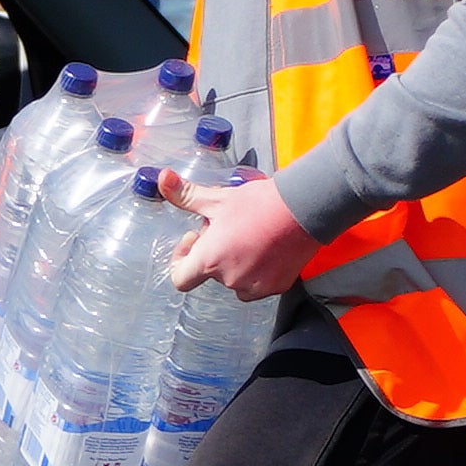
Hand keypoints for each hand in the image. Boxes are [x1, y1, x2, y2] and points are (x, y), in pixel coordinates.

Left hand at [166, 167, 320, 298]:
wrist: (303, 209)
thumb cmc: (258, 204)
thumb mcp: (217, 198)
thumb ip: (186, 195)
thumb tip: (162, 178)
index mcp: (209, 261)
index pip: (180, 279)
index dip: (182, 260)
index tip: (195, 238)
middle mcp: (229, 280)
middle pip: (211, 273)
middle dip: (215, 251)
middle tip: (229, 226)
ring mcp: (254, 287)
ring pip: (234, 280)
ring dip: (235, 262)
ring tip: (248, 235)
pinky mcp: (276, 287)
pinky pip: (257, 284)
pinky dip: (257, 270)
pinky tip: (266, 246)